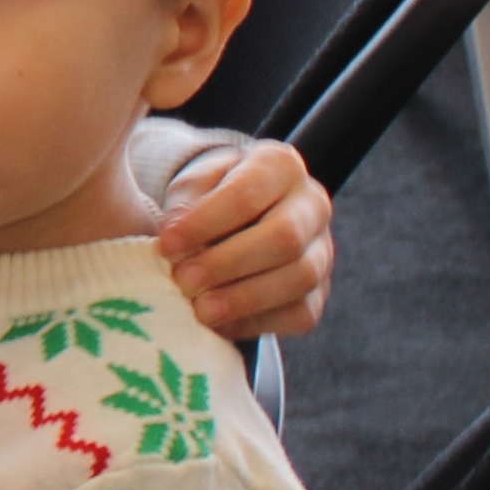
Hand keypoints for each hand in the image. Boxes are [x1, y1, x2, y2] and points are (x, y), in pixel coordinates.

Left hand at [156, 136, 335, 337]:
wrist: (233, 221)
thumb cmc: (208, 198)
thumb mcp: (190, 187)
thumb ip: (183, 207)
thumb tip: (175, 242)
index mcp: (280, 166)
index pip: (247, 195)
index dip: (205, 223)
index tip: (166, 244)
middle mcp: (313, 204)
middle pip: (285, 237)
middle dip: (228, 263)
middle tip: (183, 280)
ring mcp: (322, 251)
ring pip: (299, 277)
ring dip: (244, 298)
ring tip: (199, 308)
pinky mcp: (318, 294)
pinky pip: (299, 313)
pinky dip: (257, 322)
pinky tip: (220, 324)